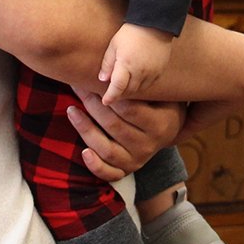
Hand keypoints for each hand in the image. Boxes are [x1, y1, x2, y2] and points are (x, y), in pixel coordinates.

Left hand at [66, 85, 184, 181]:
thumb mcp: (158, 91)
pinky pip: (110, 173)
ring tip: (72, 111)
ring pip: (107, 149)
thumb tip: (108, 69)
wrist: (171, 127)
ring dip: (85, 129)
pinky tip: (84, 151)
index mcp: (162, 123)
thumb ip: (138, 83)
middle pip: (114, 126)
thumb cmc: (158, 102)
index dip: (106, 93)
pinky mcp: (127, 170)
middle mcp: (151, 144)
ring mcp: (139, 160)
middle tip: (77, 87)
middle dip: (91, 104)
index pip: (128, 108)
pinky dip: (95, 165)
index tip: (90, 77)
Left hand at [99, 24, 174, 105]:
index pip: (117, 87)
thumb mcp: (114, 45)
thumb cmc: (131, 32)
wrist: (155, 23)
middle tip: (113, 93)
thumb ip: (107, 63)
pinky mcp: (160, 71)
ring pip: (139, 89)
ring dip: (130, 90)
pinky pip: (150, 84)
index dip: (111, 96)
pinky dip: (141, 86)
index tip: (105, 102)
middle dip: (120, 94)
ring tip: (124, 87)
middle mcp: (140, 71)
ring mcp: (152, 72)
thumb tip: (103, 79)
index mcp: (126, 64)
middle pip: (128, 91)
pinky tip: (136, 81)